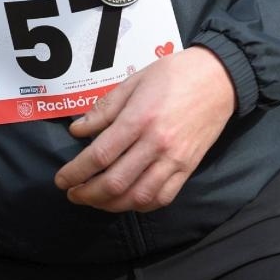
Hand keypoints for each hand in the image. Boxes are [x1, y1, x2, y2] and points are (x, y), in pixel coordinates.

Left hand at [54, 46, 236, 212]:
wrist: (218, 79)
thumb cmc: (172, 74)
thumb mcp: (133, 82)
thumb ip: (104, 109)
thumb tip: (77, 131)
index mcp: (139, 119)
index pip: (100, 155)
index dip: (76, 172)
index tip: (61, 179)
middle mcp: (156, 144)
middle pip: (115, 183)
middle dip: (88, 194)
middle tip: (72, 193)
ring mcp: (174, 160)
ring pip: (138, 197)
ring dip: (110, 205)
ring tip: (94, 200)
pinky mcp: (188, 169)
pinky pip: (162, 197)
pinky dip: (140, 204)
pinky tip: (125, 200)